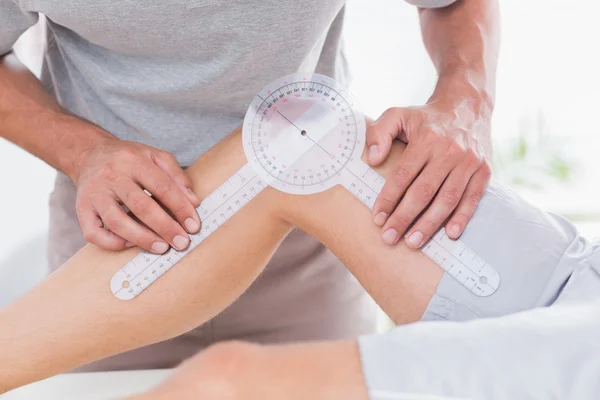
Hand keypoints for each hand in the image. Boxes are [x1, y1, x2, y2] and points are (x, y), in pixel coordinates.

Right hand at [72, 137, 200, 252]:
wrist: (89, 154)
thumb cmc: (129, 160)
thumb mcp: (155, 156)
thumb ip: (177, 176)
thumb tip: (193, 202)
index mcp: (133, 160)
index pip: (162, 187)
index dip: (180, 208)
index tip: (193, 226)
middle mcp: (112, 176)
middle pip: (141, 206)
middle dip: (165, 227)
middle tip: (181, 242)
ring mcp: (95, 194)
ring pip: (117, 222)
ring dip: (142, 238)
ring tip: (161, 248)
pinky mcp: (81, 209)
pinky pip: (93, 232)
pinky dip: (112, 243)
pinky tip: (130, 245)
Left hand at [366, 95, 492, 247]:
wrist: (467, 106)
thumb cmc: (426, 117)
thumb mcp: (398, 114)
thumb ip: (379, 133)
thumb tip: (372, 159)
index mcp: (426, 139)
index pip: (403, 175)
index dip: (389, 199)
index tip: (377, 218)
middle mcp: (449, 151)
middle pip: (423, 191)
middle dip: (404, 217)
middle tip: (389, 237)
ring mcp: (469, 162)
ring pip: (447, 198)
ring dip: (430, 224)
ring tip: (413, 242)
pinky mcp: (484, 170)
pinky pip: (473, 197)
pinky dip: (463, 217)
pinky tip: (450, 234)